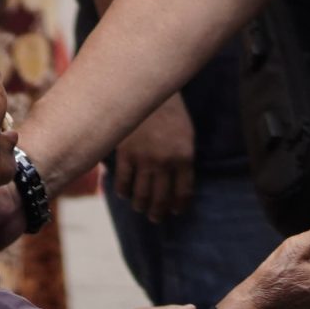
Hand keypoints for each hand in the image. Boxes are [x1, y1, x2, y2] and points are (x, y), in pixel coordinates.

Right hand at [111, 94, 197, 223]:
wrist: (148, 91)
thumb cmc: (171, 113)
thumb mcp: (186, 134)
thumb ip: (183, 159)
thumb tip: (177, 184)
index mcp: (184, 156)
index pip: (183, 191)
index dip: (178, 205)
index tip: (175, 211)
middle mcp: (164, 162)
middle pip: (161, 198)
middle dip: (158, 212)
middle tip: (156, 218)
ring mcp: (143, 159)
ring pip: (141, 194)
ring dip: (141, 205)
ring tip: (141, 208)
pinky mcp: (125, 154)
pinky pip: (123, 182)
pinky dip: (123, 191)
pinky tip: (125, 193)